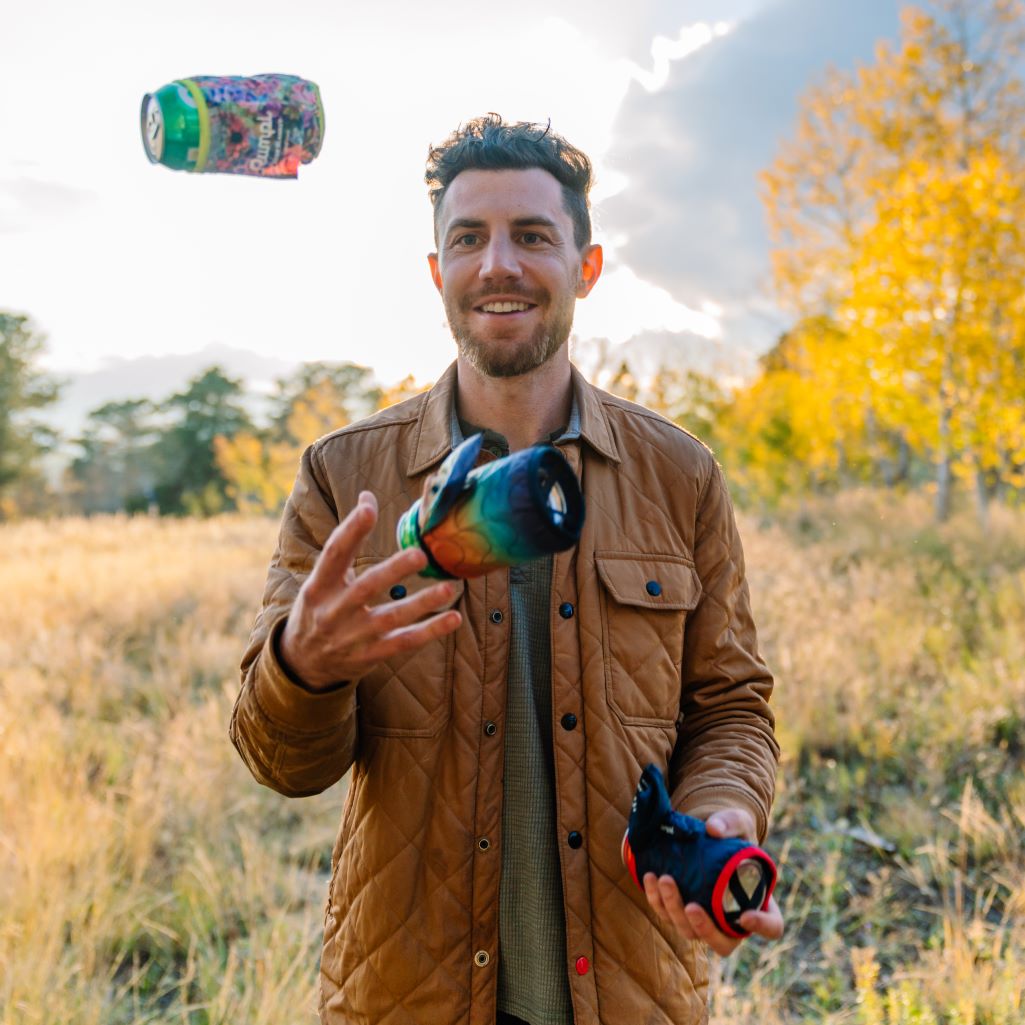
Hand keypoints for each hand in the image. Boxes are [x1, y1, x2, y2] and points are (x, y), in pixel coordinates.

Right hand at [279, 491, 461, 689]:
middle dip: (393, 571)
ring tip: (448, 588)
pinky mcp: (370, 656)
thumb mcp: (322, 578)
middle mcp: (334, 611)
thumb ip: (347, 542)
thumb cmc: (320, 607)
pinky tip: (453, 618)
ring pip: (391, 618)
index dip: (351, 530)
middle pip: (365, 588)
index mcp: (319, 586)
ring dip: (421, 603)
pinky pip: (404, 642)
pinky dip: (430, 631)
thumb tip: (367, 496)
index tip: (369, 507)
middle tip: (420, 554)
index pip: (334, 553)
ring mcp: (353, 637)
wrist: (303, 663)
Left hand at [642, 807, 783, 955]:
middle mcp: (732, 920)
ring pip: (690, 932)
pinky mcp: (680, 912)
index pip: (772, 926)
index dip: (762, 926)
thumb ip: (731, 822)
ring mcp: (705, 920)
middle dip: (705, 929)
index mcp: (759, 902)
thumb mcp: (739, 822)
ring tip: (664, 879)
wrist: (708, 836)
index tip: (747, 916)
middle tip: (691, 906)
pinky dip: (657, 900)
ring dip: (674, 911)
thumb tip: (713, 828)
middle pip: (723, 943)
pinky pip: (667, 915)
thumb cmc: (732, 835)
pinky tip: (651, 877)